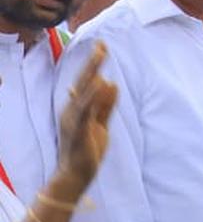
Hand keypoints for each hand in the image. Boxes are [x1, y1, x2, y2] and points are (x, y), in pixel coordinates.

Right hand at [57, 41, 117, 190]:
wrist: (75, 176)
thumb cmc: (87, 148)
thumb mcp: (101, 123)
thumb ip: (106, 105)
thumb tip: (111, 83)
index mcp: (77, 108)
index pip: (86, 81)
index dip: (93, 63)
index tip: (101, 45)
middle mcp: (72, 111)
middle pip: (83, 83)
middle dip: (93, 63)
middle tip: (102, 45)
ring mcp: (74, 121)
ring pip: (84, 93)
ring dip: (92, 73)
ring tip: (100, 55)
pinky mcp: (80, 132)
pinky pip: (86, 112)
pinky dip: (92, 98)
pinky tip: (100, 84)